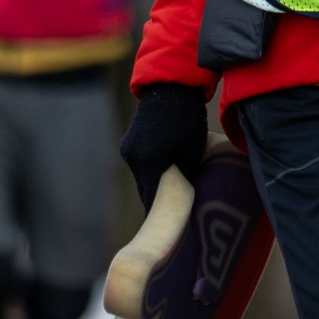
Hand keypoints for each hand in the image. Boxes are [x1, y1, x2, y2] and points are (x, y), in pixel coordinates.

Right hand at [119, 83, 210, 208]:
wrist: (170, 89)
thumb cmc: (187, 122)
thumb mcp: (191, 153)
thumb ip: (183, 179)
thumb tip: (180, 201)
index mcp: (148, 163)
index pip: (152, 200)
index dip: (160, 215)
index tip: (168, 230)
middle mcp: (133, 159)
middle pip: (145, 190)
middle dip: (156, 203)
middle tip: (171, 218)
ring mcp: (128, 150)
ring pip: (142, 178)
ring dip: (154, 185)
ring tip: (170, 195)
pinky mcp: (129, 143)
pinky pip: (140, 165)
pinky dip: (151, 171)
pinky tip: (164, 173)